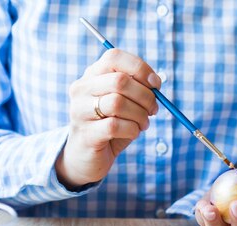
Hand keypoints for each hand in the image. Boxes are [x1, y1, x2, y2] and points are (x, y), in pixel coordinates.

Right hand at [56, 49, 160, 187]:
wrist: (86, 157)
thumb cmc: (110, 125)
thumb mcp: (123, 102)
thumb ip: (136, 88)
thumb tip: (155, 82)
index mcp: (91, 75)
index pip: (114, 57)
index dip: (139, 68)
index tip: (156, 84)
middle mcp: (81, 89)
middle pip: (119, 81)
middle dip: (145, 96)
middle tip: (153, 109)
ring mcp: (80, 111)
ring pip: (118, 103)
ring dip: (140, 115)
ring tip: (143, 123)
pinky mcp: (86, 133)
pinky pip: (115, 126)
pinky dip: (132, 129)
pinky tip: (133, 133)